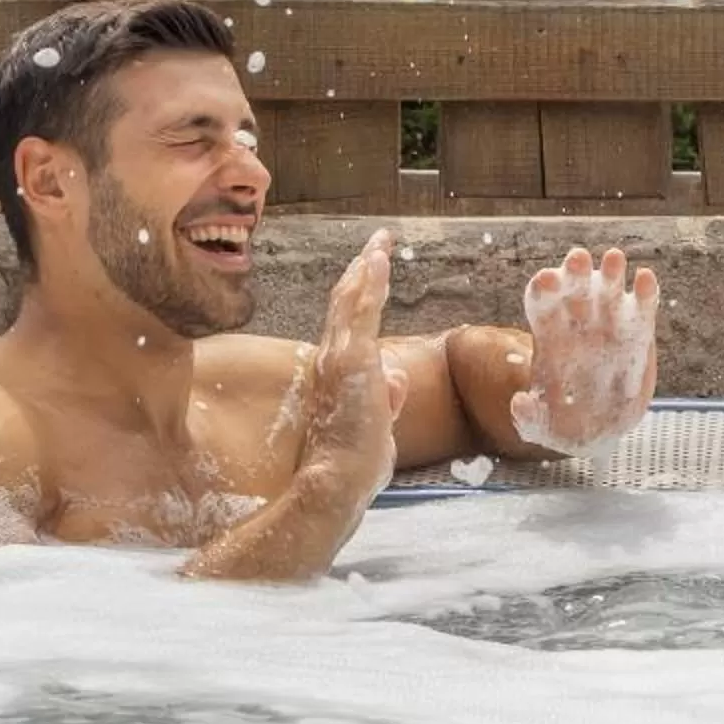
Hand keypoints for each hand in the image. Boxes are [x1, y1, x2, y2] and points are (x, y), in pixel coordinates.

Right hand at [299, 230, 403, 501]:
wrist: (336, 481)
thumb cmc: (354, 464)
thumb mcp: (376, 426)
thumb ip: (385, 399)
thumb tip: (394, 378)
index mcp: (333, 375)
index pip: (344, 327)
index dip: (354, 297)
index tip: (365, 274)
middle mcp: (330, 360)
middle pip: (343, 305)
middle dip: (360, 271)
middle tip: (374, 244)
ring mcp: (340, 357)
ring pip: (352, 300)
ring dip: (367, 268)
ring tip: (380, 242)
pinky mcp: (354, 359)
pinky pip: (364, 310)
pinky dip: (371, 281)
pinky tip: (379, 257)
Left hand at [510, 246, 659, 453]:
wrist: (598, 430)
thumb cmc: (563, 423)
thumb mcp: (540, 427)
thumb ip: (527, 416)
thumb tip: (520, 402)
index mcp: (550, 337)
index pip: (543, 304)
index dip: (543, 290)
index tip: (545, 280)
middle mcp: (578, 324)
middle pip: (574, 289)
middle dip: (575, 271)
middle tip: (578, 257)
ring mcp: (608, 326)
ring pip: (608, 290)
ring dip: (611, 271)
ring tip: (614, 257)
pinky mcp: (637, 334)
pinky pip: (640, 308)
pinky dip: (644, 292)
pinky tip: (645, 279)